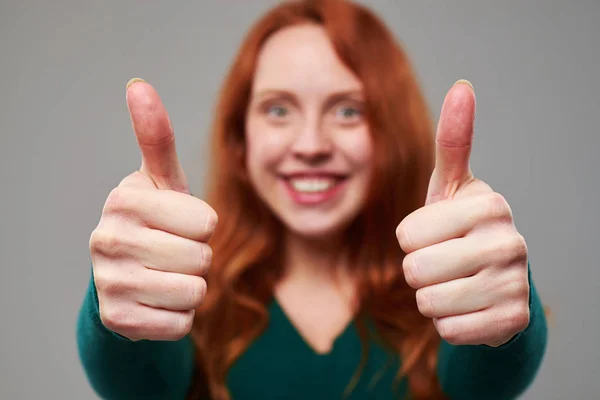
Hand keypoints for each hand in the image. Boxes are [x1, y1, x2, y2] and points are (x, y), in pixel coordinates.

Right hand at [89, 78, 217, 340]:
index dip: (202, 227)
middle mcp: (106, 239)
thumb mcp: (162, 182)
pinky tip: (157, 302)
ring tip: (166, 277)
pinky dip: (179, 318)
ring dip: (191, 289)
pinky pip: (180, 325)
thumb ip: (157, 138)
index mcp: (124, 199)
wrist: (128, 276)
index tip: (178, 224)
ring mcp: (108, 282)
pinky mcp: (115, 320)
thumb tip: (138, 84)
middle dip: (198, 258)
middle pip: (201, 258)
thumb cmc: (156, 223)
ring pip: (194, 293)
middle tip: (173, 253)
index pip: (206, 222)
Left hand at [396, 80, 528, 346]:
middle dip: (417, 272)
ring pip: (429, 303)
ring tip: (453, 285)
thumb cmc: (459, 229)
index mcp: (489, 204)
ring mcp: (515, 284)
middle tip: (441, 264)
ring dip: (430, 299)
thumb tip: (463, 87)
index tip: (435, 234)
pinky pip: (450, 330)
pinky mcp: (513, 321)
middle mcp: (510, 241)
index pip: (407, 235)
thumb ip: (453, 142)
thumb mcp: (451, 187)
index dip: (410, 240)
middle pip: (416, 270)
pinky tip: (468, 308)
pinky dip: (449, 324)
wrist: (491, 280)